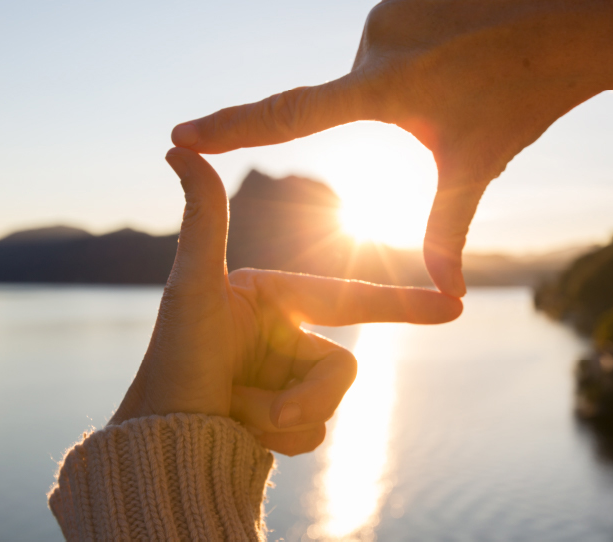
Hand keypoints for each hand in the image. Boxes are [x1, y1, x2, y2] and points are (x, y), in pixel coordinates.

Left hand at [109, 148, 461, 455]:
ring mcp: (287, 380)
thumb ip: (203, 218)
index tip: (455, 304)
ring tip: (235, 414)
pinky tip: (241, 433)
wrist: (157, 443)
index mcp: (275, 300)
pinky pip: (315, 433)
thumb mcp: (194, 288)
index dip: (402, 302)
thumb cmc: (172, 359)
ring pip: (329, 406)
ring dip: (282, 419)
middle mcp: (285, 337)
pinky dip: (280, 441)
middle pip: (342, 368)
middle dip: (303, 396)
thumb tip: (177, 147)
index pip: (349, 299)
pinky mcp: (285, 418)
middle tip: (256, 407)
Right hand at [170, 0, 612, 296]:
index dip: (232, 130)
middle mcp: (373, 41)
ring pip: (374, 68)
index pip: (291, 116)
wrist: (570, 27)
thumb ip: (447, 229)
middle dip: (394, 110)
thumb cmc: (521, 99)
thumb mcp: (476, 166)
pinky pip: (388, 36)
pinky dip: (415, 53)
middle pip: (353, 97)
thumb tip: (447, 296)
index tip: (179, 136)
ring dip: (408, 81)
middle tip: (451, 101)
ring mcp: (386, 9)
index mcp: (385, 88)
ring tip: (462, 74)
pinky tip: (462, 47)